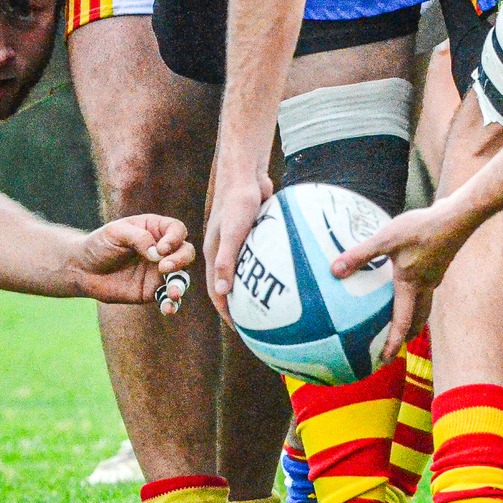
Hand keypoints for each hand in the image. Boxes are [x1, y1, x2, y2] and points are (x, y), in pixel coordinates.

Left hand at [70, 215, 195, 308]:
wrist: (83, 270)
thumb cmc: (99, 244)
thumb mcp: (115, 233)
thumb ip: (138, 238)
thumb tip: (158, 253)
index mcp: (155, 230)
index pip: (177, 230)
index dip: (175, 238)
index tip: (161, 248)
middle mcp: (162, 250)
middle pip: (186, 252)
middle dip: (180, 260)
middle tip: (164, 267)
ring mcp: (159, 272)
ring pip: (182, 276)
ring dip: (180, 285)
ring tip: (173, 293)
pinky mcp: (153, 291)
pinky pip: (168, 298)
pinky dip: (171, 304)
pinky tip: (168, 309)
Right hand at [204, 167, 274, 321]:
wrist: (246, 172)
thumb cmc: (238, 200)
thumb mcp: (233, 232)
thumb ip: (227, 260)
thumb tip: (223, 292)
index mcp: (215, 254)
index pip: (216, 291)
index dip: (226, 312)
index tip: (240, 331)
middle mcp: (225, 251)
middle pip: (230, 285)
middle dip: (241, 306)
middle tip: (259, 326)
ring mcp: (239, 242)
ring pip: (246, 272)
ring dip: (255, 289)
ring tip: (274, 306)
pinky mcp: (253, 233)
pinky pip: (260, 258)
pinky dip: (268, 270)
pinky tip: (288, 276)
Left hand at [331, 197, 477, 360]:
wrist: (457, 217)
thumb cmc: (422, 228)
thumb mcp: (386, 239)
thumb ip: (360, 255)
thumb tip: (335, 270)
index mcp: (411, 285)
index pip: (402, 323)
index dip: (392, 343)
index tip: (385, 360)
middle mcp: (426, 285)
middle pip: (418, 319)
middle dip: (406, 335)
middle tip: (395, 345)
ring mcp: (436, 275)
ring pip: (424, 304)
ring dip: (414, 316)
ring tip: (403, 320)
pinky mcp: (440, 263)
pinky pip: (427, 286)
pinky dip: (418, 294)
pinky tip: (410, 281)